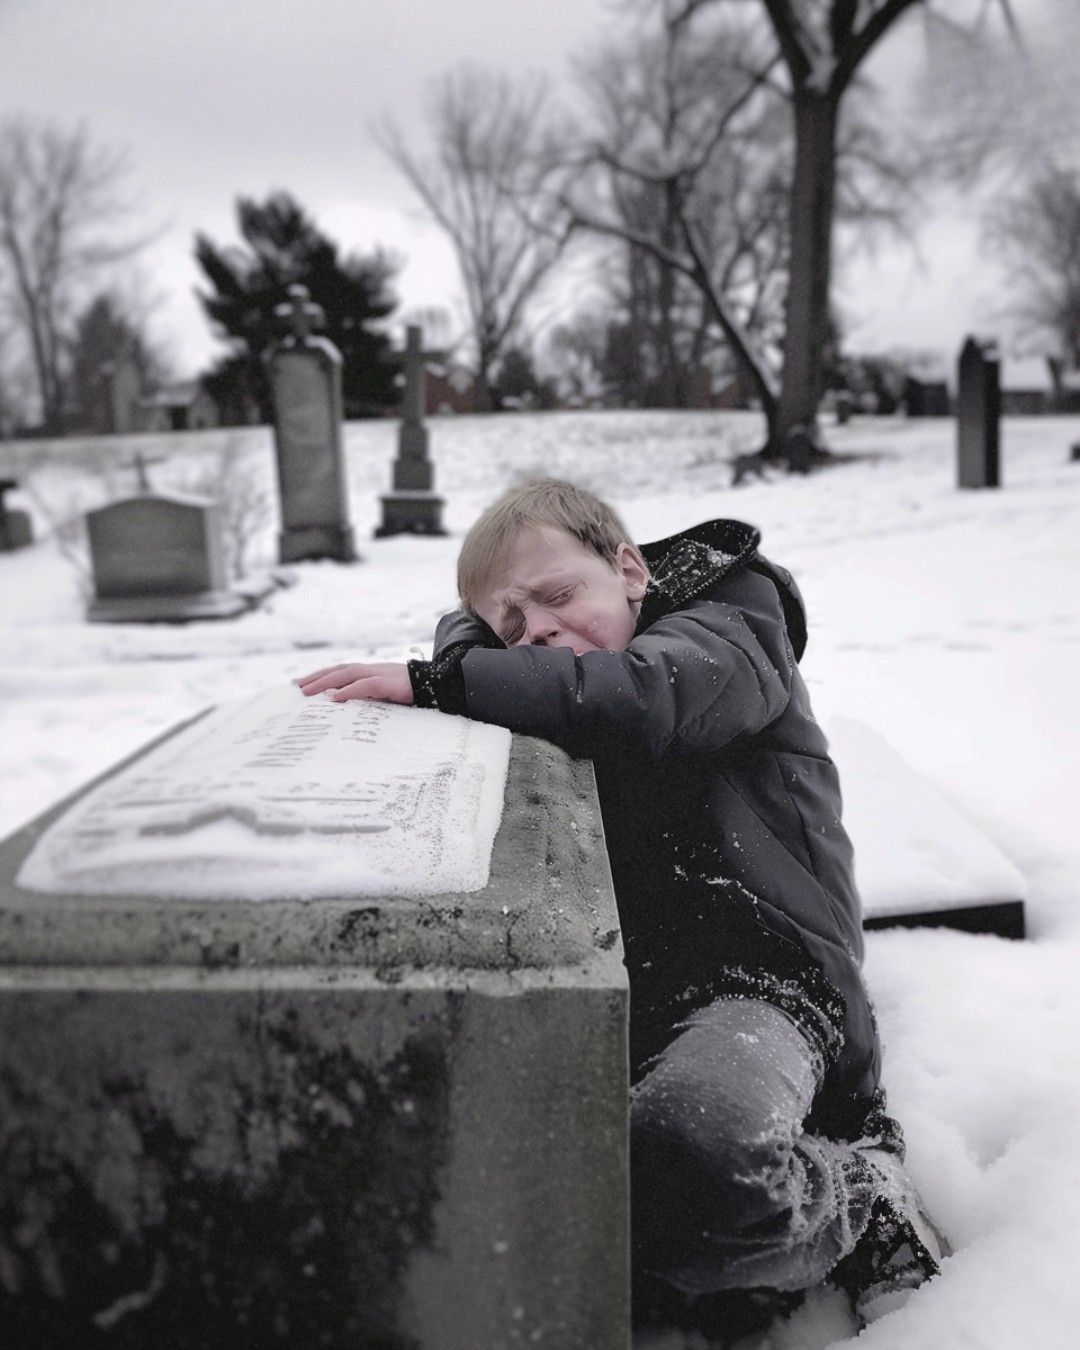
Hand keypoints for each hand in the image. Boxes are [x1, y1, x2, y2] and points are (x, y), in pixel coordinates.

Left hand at [296, 662, 413, 704]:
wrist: (438, 685)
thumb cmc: (413, 693)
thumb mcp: (388, 696)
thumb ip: (371, 698)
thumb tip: (349, 708)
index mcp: (371, 672)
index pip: (341, 671)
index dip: (322, 676)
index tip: (303, 684)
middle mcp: (372, 669)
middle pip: (339, 670)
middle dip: (316, 677)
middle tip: (297, 687)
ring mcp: (380, 674)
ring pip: (347, 674)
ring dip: (325, 682)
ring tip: (308, 691)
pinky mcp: (388, 683)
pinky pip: (365, 685)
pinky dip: (349, 691)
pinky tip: (335, 697)